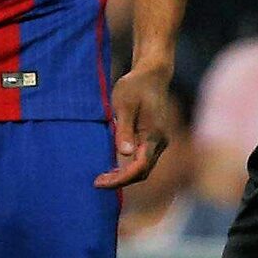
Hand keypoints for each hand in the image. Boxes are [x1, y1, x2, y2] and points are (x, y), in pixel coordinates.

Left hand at [96, 67, 171, 188]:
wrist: (151, 74)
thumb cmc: (135, 87)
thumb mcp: (124, 105)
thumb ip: (125, 129)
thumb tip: (124, 153)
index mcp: (154, 135)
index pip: (139, 167)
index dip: (121, 179)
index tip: (100, 182)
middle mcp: (160, 142)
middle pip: (142, 171)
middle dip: (121, 180)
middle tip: (97, 182)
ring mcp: (159, 141)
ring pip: (144, 167)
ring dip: (125, 175)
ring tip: (103, 177)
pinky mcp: (154, 138)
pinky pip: (143, 158)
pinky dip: (129, 166)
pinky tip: (114, 166)